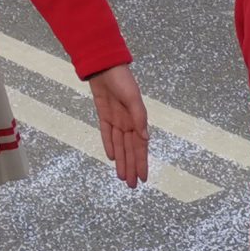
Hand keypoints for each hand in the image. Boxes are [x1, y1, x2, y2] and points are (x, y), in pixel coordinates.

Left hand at [87, 64, 149, 188]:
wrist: (104, 65)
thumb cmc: (122, 79)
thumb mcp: (133, 97)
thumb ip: (139, 117)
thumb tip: (145, 138)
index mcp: (136, 119)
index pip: (139, 146)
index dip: (141, 162)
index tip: (143, 178)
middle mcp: (127, 121)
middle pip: (129, 149)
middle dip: (130, 167)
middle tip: (131, 185)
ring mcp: (115, 119)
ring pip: (119, 145)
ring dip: (121, 160)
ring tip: (122, 176)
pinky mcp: (104, 114)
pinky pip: (106, 133)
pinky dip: (109, 145)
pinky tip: (111, 157)